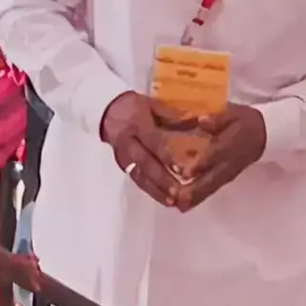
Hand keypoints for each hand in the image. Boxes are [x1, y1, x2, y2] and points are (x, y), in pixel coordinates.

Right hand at [100, 92, 186, 209]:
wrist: (106, 110)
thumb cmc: (134, 106)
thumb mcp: (153, 104)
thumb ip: (173, 115)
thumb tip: (199, 122)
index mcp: (136, 123)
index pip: (152, 142)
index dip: (166, 156)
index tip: (181, 170)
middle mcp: (128, 141)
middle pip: (144, 163)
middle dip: (161, 179)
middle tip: (177, 193)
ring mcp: (122, 155)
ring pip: (138, 174)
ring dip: (155, 190)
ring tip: (171, 201)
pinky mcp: (122, 164)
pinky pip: (135, 178)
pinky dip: (149, 189)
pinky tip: (162, 198)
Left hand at [176, 105, 266, 208]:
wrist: (266, 135)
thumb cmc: (246, 122)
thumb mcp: (234, 114)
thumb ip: (218, 119)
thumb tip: (202, 120)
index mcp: (228, 146)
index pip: (213, 156)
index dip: (200, 164)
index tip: (185, 173)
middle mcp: (227, 164)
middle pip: (211, 179)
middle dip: (194, 191)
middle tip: (178, 201)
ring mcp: (227, 174)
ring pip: (210, 188)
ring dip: (195, 198)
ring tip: (179, 207)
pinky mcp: (225, 178)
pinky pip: (211, 190)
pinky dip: (199, 198)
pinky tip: (184, 205)